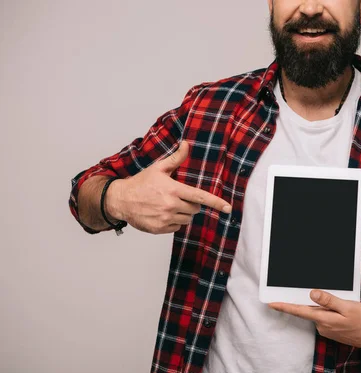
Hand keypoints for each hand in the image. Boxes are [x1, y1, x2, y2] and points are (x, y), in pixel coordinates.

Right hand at [105, 140, 231, 233]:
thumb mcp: (158, 168)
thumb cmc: (141, 183)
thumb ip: (176, 158)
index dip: (216, 203)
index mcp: (173, 190)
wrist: (120, 200)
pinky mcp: (160, 228)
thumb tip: (186, 144)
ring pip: (187, 219)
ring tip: (169, 205)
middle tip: (178, 197)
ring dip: (183, 214)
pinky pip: (177, 227)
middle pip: (195, 209)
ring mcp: (165, 218)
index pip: (200, 197)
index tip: (228, 208)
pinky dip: (173, 222)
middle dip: (191, 204)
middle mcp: (171, 205)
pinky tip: (162, 213)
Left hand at [268, 290, 360, 349]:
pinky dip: (327, 311)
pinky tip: (338, 308)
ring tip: (336, 301)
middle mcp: (322, 326)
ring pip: (318, 313)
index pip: (300, 311)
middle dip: (305, 301)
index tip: (271, 304)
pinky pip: (324, 317)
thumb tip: (312, 294)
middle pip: (308, 310)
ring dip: (321, 306)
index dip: (284, 307)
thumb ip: (329, 301)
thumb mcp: (347, 307)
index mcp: (324, 319)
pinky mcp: (331, 330)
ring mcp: (326, 329)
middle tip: (301, 290)